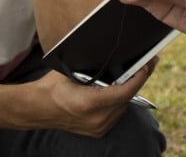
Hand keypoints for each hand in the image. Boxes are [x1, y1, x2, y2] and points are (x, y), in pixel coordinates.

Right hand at [34, 60, 156, 137]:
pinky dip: (119, 102)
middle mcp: (96, 119)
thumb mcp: (73, 69)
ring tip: (131, 74)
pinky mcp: (97, 132)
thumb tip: (116, 54)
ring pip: (124, 107)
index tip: (149, 64)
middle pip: (127, 98)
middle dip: (136, 80)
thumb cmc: (52, 86)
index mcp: (89, 103)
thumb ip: (95, 66)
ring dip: (128, 92)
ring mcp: (97, 128)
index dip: (140, 77)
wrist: (36, 108)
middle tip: (145, 64)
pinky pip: (117, 114)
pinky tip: (117, 90)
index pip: (125, 91)